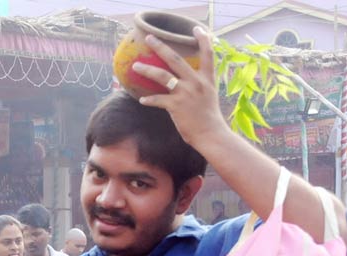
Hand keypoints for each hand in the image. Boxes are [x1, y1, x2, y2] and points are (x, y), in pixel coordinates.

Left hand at [132, 27, 227, 147]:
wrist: (211, 134)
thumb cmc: (209, 118)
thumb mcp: (209, 96)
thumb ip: (199, 85)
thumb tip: (186, 81)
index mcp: (207, 79)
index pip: (208, 54)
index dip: (203, 40)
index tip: (196, 29)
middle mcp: (196, 82)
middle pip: (176, 59)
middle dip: (161, 46)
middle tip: (149, 38)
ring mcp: (186, 93)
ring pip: (162, 75)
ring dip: (147, 70)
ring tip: (135, 66)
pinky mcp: (176, 106)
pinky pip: (157, 99)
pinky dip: (148, 100)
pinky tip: (142, 100)